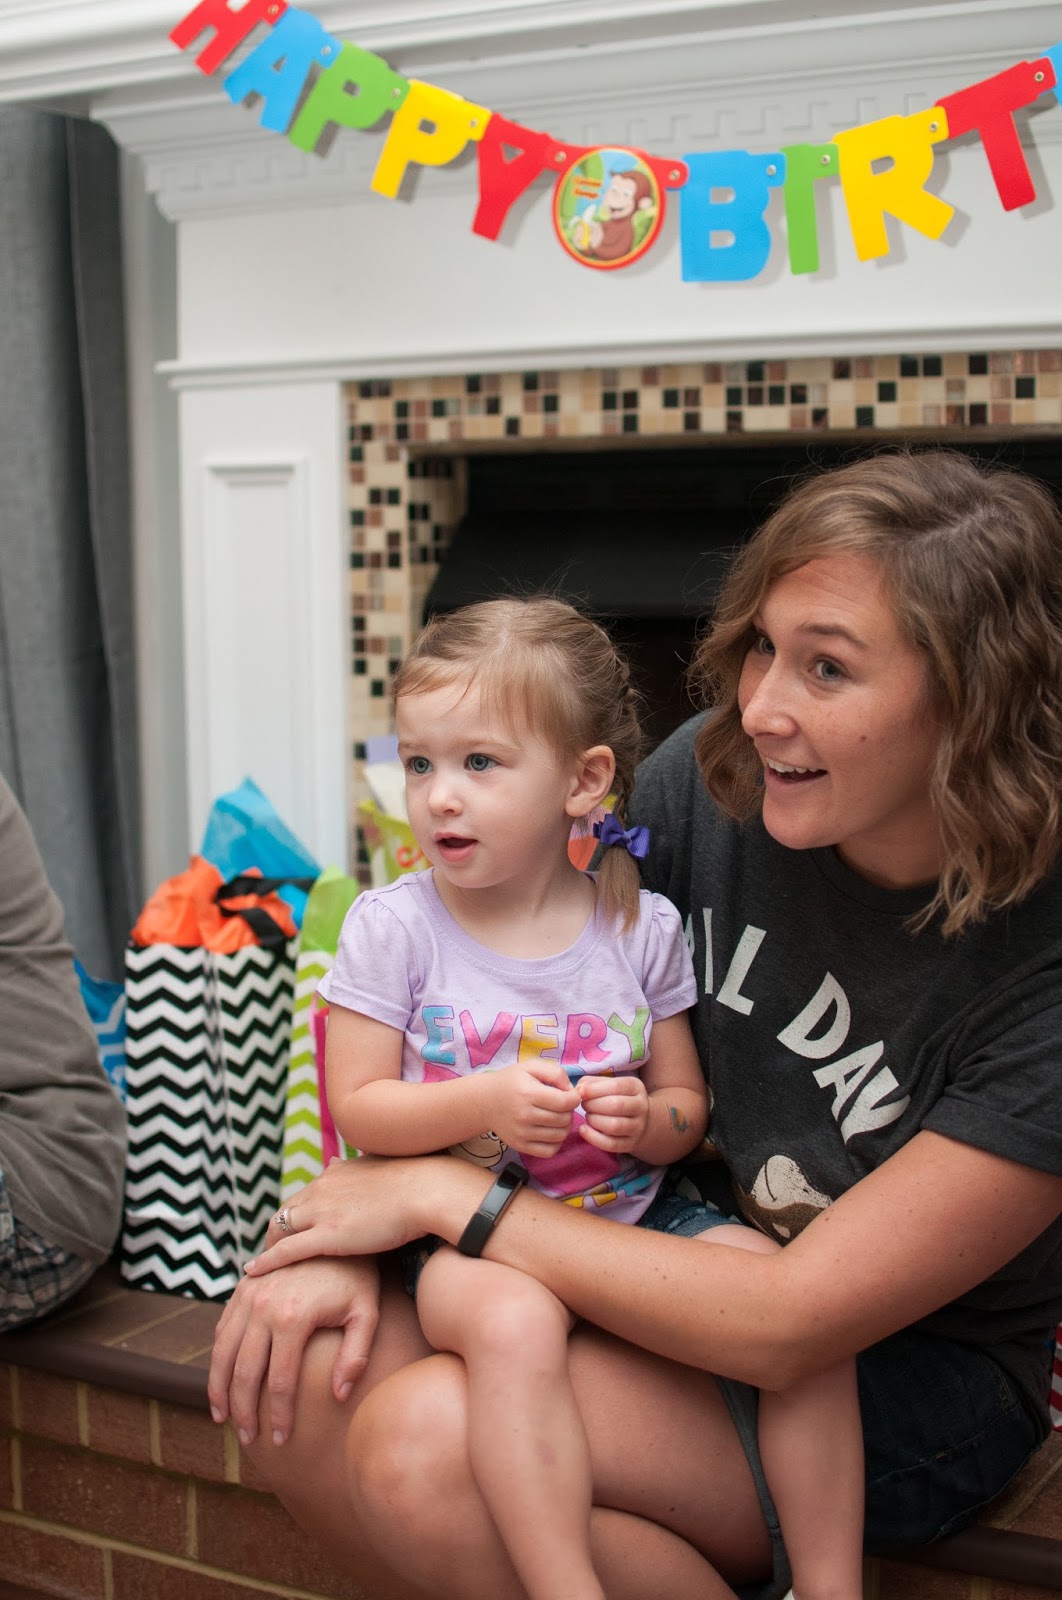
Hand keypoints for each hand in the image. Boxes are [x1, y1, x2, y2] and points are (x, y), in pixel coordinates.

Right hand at [208, 1254, 380, 1446]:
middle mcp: (263, 1306)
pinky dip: (217, 1357)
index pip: (279, 1382)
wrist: (336, 1230)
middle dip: (243, 1412)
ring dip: (219, 1389)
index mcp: (292, 1318)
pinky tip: (222, 1379)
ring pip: (222, 1352)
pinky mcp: (243, 1287)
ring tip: (223, 1418)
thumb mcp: (367, 1314)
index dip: (278, 1415)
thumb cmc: (358, 1276)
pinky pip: (222, 1328)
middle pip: (244, 1373)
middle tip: (248, 1439)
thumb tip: (338, 1397)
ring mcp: (248, 1294)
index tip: (281, 1440)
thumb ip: (355, 1356)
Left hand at [245, 1155, 432, 1276]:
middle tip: (269, 1251)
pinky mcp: (327, 1235)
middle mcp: (322, 1188)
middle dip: (275, 1232)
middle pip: (285, 1212)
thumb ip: (356, 1169)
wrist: (427, 1190)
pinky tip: (252, 1272)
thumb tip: (336, 1163)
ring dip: (267, 1248)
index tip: (292, 1231)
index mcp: (336, 1174)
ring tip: (259, 1267)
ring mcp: (322, 1211)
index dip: (295, 1215)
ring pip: (280, 1230)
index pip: (303, 1196)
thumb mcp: (380, 1168)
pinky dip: (266, 1261)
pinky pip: (286, 1250)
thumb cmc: (416, 1182)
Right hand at [485, 1060, 579, 1157]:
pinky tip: (551, 1130)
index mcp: (528, 1093)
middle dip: (569, 1111)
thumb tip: (572, 1091)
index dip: (574, 1098)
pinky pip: (549, 1151)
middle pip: (564, 1120)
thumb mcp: (532, 1067)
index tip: (570, 1094)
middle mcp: (525, 1115)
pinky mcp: (520, 1146)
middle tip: (562, 1105)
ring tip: (557, 1116)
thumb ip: (555, 1073)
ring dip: (565, 1126)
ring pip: (560, 1136)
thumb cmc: (512, 1081)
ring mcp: (522, 1133)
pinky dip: (556, 1142)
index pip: (564, 1102)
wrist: (485, 1101)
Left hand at [577, 1074, 650, 1153]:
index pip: (617, 1086)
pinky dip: (593, 1138)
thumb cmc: (616, 1098)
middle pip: (616, 1106)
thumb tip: (579, 1089)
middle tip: (584, 1105)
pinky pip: (611, 1144)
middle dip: (593, 1105)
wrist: (639, 1121)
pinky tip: (583, 1130)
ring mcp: (638, 1127)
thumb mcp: (609, 1085)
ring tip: (588, 1116)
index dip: (595, 1089)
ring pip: (614, 1126)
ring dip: (594, 1120)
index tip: (581, 1092)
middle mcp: (641, 1106)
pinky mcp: (630, 1144)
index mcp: (636, 1087)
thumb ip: (592, 1083)